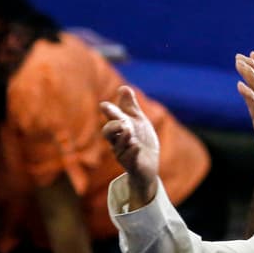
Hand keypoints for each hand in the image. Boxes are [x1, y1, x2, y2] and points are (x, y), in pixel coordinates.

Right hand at [100, 86, 160, 207]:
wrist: (149, 164)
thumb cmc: (141, 140)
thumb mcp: (137, 121)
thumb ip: (130, 106)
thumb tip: (124, 88)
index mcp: (119, 130)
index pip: (111, 119)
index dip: (109, 112)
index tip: (105, 105)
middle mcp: (117, 142)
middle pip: (108, 133)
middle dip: (113, 125)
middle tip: (122, 121)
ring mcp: (124, 154)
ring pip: (118, 146)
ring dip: (123, 137)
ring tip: (129, 130)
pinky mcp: (133, 164)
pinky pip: (130, 159)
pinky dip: (132, 152)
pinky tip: (136, 146)